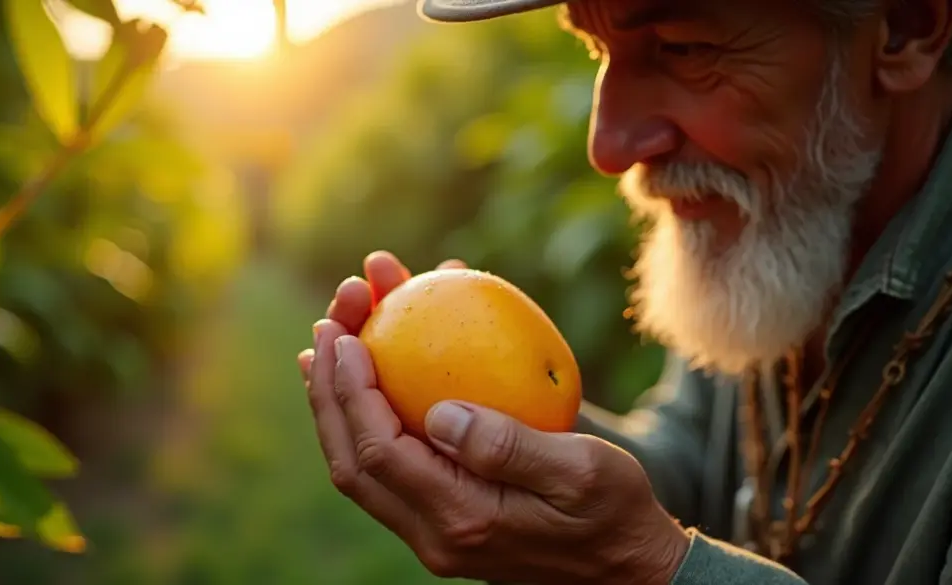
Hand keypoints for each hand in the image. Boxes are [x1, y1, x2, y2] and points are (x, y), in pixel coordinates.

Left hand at [298, 251, 689, 584]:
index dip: (352, 391)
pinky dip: (365, 421)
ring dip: (337, 406)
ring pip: (359, 469)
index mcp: (462, 519)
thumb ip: (508, 446)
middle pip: (350, 461)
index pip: (380, 451)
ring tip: (327, 348)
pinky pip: (385, 470)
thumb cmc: (613, 511)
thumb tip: (439, 412)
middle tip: (328, 327)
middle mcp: (432, 535)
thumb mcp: (582, 471)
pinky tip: (368, 382)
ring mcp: (431, 534)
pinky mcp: (440, 523)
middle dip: (327, 391)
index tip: (346, 336)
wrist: (624, 569)